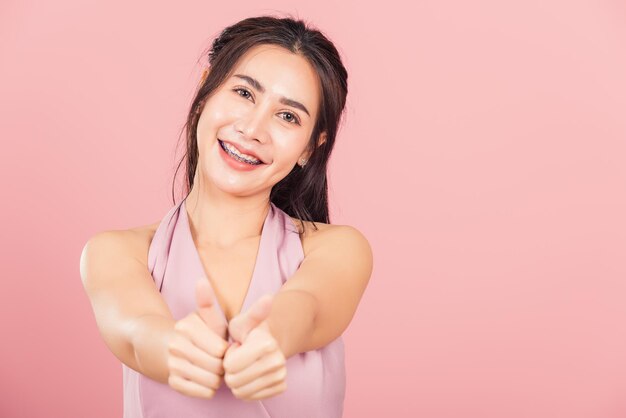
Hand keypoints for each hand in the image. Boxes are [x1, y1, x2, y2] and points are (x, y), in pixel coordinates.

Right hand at [167, 278, 228, 398]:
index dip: (227, 350)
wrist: (171, 348)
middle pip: (216, 366)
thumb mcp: (209, 317)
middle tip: (221, 360)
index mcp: (186, 327)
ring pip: (211, 381)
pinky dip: (210, 388)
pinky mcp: (173, 383)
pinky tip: (207, 378)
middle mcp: (176, 346)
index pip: (220, 349)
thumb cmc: (201, 333)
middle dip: (224, 365)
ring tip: (215, 368)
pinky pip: (203, 392)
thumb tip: (202, 281)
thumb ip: (210, 301)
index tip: (225, 346)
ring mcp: (172, 365)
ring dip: (218, 377)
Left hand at [223, 295, 287, 400]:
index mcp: (267, 343)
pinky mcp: (281, 386)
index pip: (229, 365)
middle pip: (234, 380)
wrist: (270, 341)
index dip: (228, 356)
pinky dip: (247, 389)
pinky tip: (251, 375)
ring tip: (244, 365)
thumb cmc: (250, 331)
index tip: (236, 346)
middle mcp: (278, 360)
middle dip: (231, 370)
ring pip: (242, 391)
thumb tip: (268, 297)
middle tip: (239, 357)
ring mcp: (281, 375)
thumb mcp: (244, 320)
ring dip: (238, 380)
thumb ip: (252, 311)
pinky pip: (252, 397)